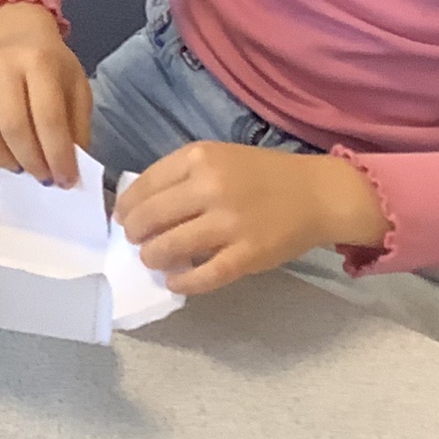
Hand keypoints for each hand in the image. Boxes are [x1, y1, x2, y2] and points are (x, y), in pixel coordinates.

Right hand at [0, 0, 94, 186]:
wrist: (19, 32)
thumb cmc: (50, 65)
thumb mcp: (77, 87)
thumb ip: (76, 127)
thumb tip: (69, 169)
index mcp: (39, 62)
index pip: (48, 117)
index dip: (58, 155)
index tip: (65, 181)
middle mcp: (2, 65)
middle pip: (13, 125)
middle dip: (31, 161)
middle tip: (43, 177)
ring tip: (17, 167)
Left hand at [113, 143, 388, 295]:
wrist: (316, 193)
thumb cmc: (262, 175)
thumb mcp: (218, 157)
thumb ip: (181, 177)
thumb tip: (140, 207)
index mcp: (199, 157)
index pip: (145, 185)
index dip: (126, 206)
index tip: (122, 217)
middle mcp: (210, 187)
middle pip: (151, 217)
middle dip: (135, 233)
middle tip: (135, 241)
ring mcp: (229, 223)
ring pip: (170, 246)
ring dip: (152, 257)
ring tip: (152, 259)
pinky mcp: (247, 255)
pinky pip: (203, 275)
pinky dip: (182, 281)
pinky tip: (175, 281)